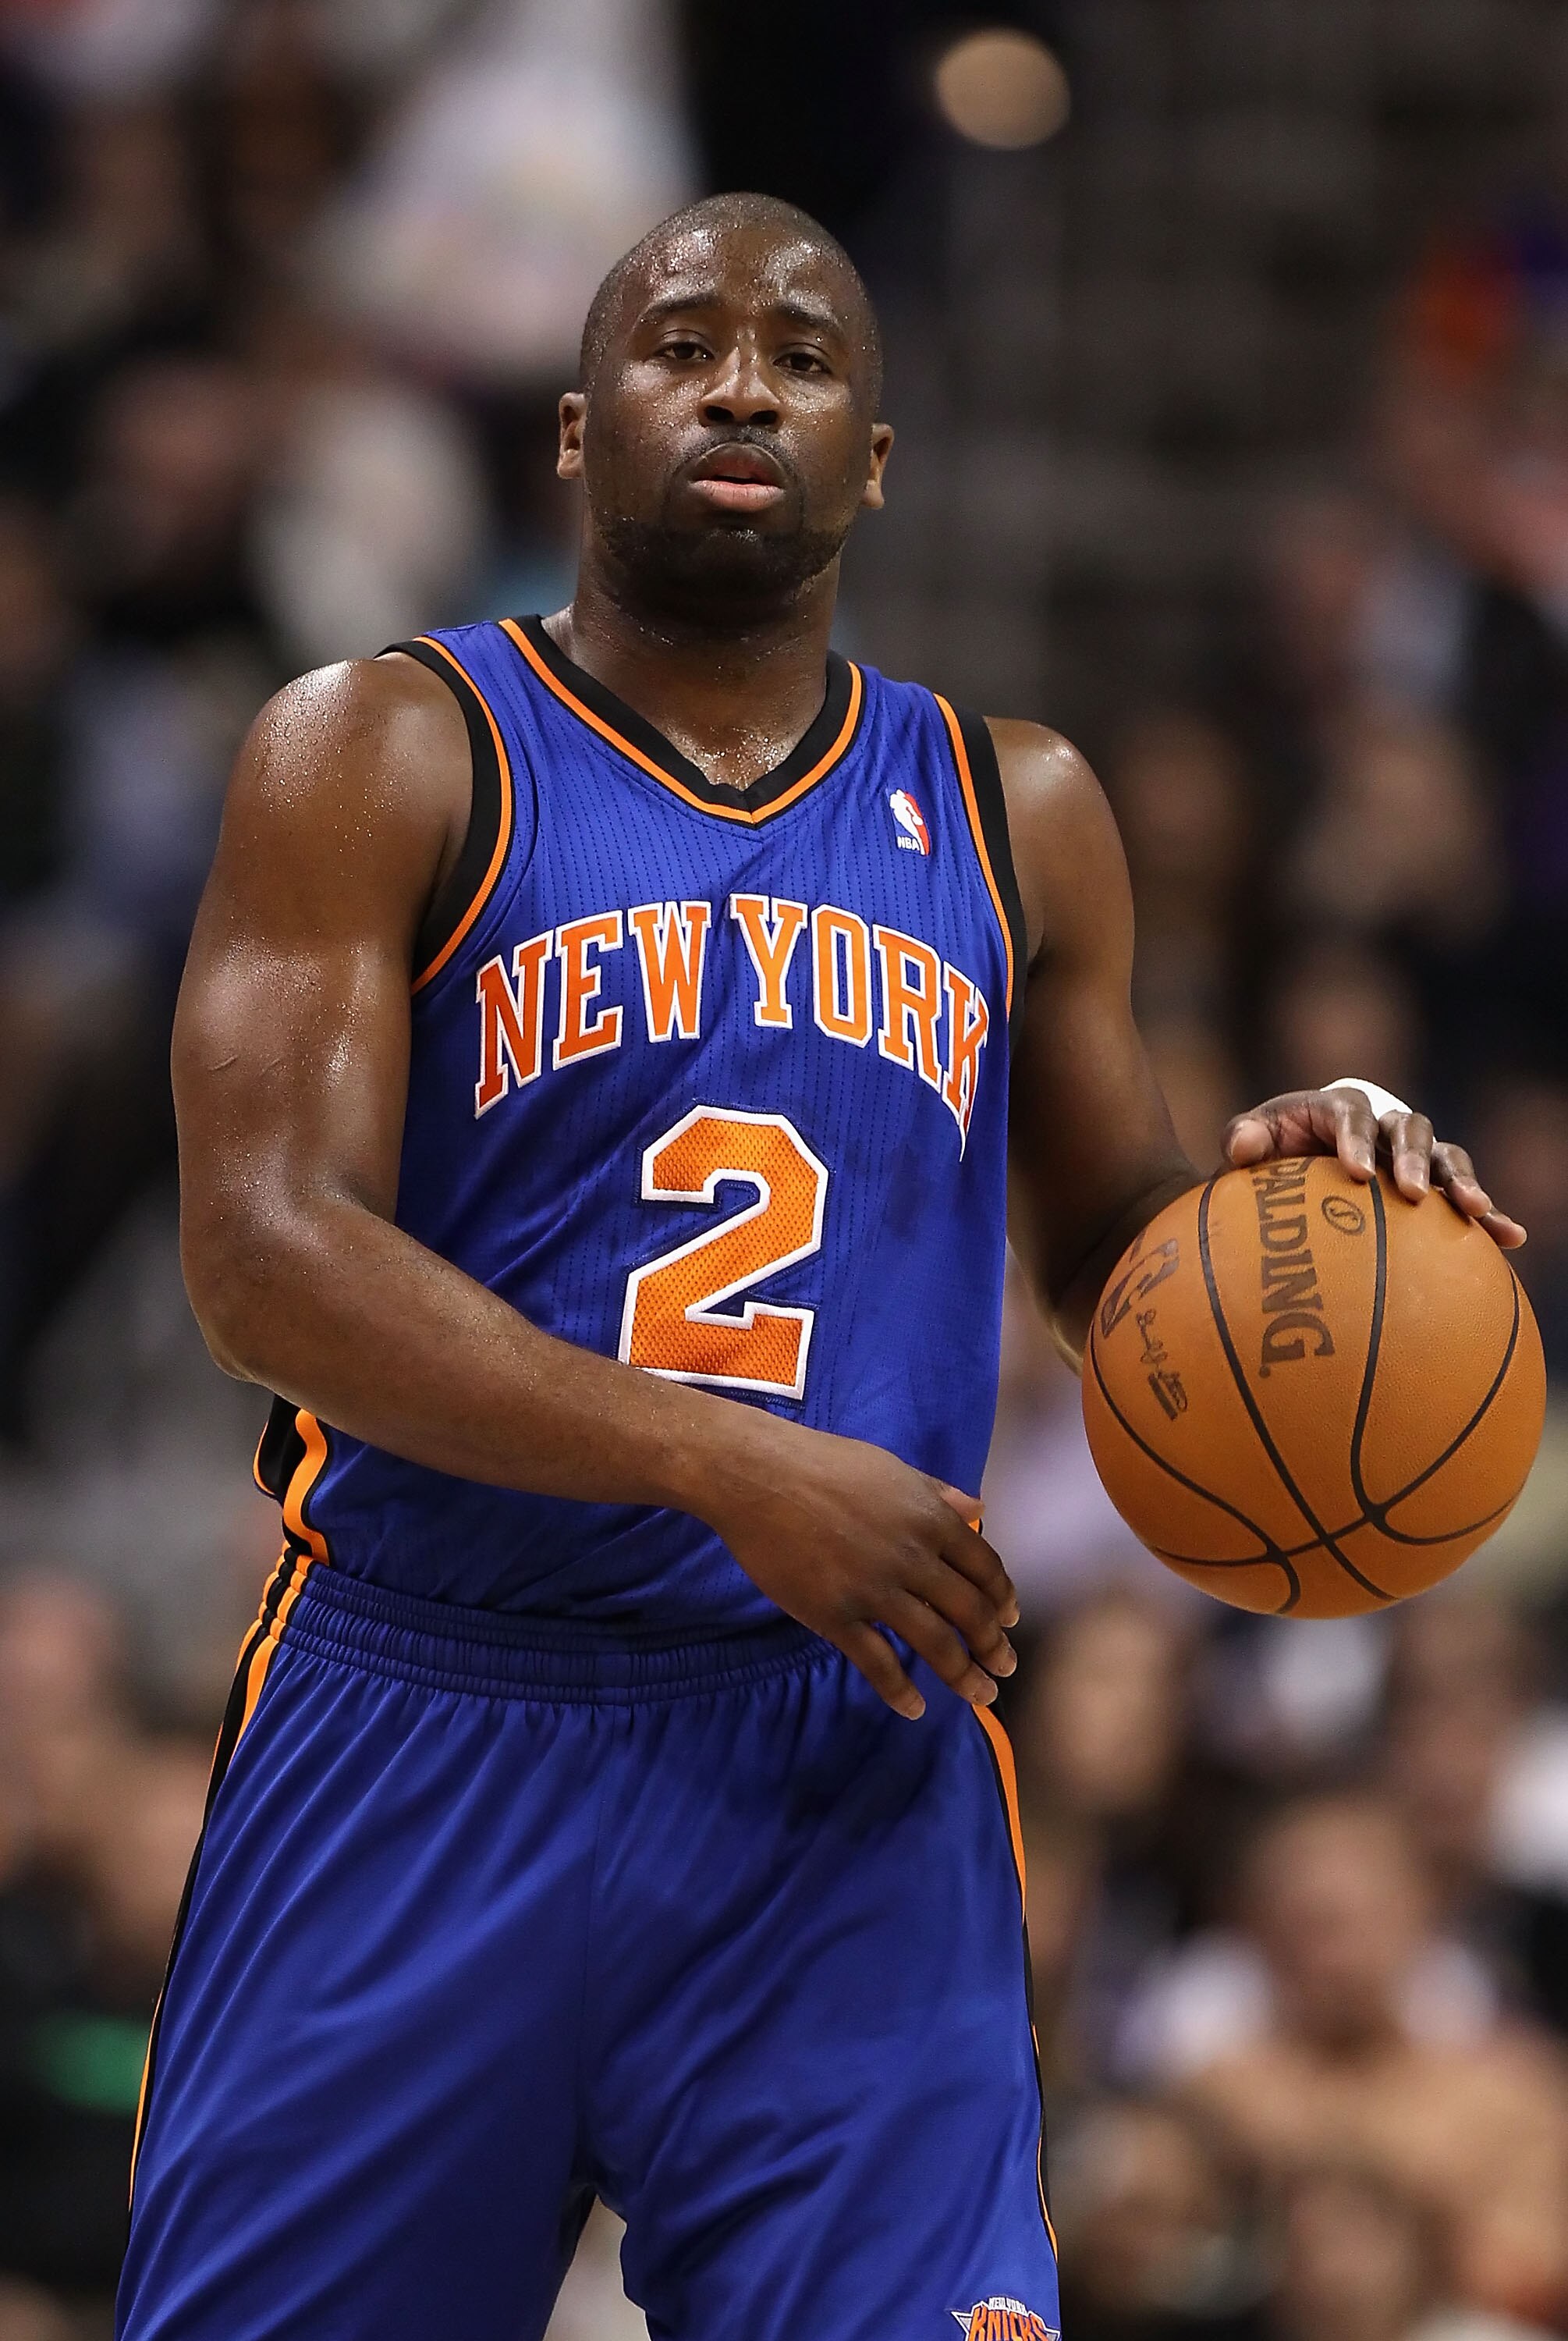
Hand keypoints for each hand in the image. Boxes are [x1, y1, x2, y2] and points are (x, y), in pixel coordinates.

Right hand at [699, 1417, 1018, 1719]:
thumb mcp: (891, 1468)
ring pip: (935, 1644)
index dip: (1002, 1599)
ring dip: (964, 1676)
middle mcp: (912, 1556)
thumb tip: (979, 1506)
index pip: (985, 1567)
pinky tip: (914, 1707)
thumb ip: (937, 1492)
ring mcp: (874, 1589)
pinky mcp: (835, 1615)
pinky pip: (877, 1663)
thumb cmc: (822, 1463)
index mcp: (930, 1517)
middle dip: (993, 1646)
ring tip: (980, 1696)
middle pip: (970, 1612)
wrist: (757, 1476)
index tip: (1010, 1620)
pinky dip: (900, 1691)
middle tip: (1004, 1668)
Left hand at [1223, 1088, 1525, 1248]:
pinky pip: (1462, 1196)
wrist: (1290, 1171)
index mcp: (1337, 1108)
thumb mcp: (1248, 1143)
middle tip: (1410, 1192)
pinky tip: (1512, 1238)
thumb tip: (1241, 1145)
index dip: (1356, 1138)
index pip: (1351, 1113)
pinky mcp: (1429, 1185)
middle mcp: (1381, 1126)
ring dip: (1462, 1179)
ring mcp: (1410, 1154)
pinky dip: (1488, 1214)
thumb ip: (1241, 1139)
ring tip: (1475, 1209)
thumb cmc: (1267, 1155)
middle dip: (1413, 1157)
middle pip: (1408, 1129)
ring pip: (1445, 1156)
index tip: (1355, 1171)